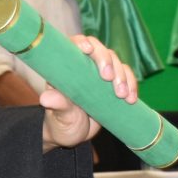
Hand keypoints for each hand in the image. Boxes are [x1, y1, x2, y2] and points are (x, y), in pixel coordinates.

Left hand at [38, 34, 129, 150]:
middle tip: (108, 78)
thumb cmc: (60, 122)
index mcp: (67, 68)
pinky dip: (131, 86)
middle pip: (100, 51)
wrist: (73, 134)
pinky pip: (127, 78)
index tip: (88, 50)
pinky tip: (131, 99)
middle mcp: (85, 66)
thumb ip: (57, 105)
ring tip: (121, 95)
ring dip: (122, 76)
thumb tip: (46, 99)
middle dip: (107, 61)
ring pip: (116, 63)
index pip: (75, 45)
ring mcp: (101, 75)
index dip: (82, 42)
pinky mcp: (114, 85)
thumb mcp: (59, 116)